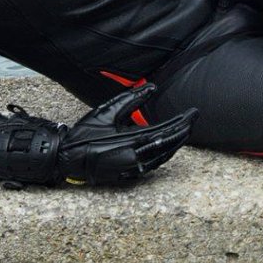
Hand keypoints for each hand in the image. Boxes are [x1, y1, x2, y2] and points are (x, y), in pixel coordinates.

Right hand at [58, 85, 196, 185]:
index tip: (193, 113)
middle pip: (170, 145)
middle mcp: (137, 157)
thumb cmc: (86, 134)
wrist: (69, 159)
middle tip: (193, 119)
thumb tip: (152, 87)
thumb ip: (132, 99)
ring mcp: (134, 168)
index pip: (167, 130)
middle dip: (184, 131)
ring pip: (164, 157)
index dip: (182, 121)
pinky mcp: (129, 175)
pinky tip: (168, 146)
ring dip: (176, 144)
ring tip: (185, 130)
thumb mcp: (108, 111)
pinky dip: (165, 154)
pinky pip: (154, 165)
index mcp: (133, 140)